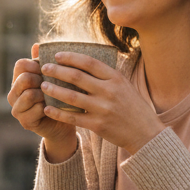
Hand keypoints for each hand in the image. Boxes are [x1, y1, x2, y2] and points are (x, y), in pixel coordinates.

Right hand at [7, 43, 78, 161]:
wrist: (64, 123)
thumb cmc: (60, 97)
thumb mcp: (55, 77)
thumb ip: (46, 62)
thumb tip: (37, 44)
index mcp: (19, 79)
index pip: (21, 64)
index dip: (36, 64)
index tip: (50, 69)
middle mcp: (13, 93)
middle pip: (24, 78)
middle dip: (41, 79)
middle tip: (54, 84)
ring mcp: (17, 108)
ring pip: (28, 94)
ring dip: (44, 94)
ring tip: (54, 96)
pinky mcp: (24, 121)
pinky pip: (35, 109)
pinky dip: (47, 107)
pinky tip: (54, 108)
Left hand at [38, 51, 163, 154]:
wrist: (146, 133)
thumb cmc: (133, 107)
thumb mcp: (125, 86)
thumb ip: (107, 76)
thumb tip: (84, 63)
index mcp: (116, 78)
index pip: (89, 62)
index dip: (71, 57)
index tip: (57, 55)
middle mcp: (109, 91)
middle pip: (77, 77)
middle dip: (57, 71)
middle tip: (44, 68)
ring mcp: (103, 109)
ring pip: (71, 97)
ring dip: (54, 90)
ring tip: (42, 86)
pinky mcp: (98, 125)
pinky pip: (72, 117)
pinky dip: (58, 113)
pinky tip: (47, 108)